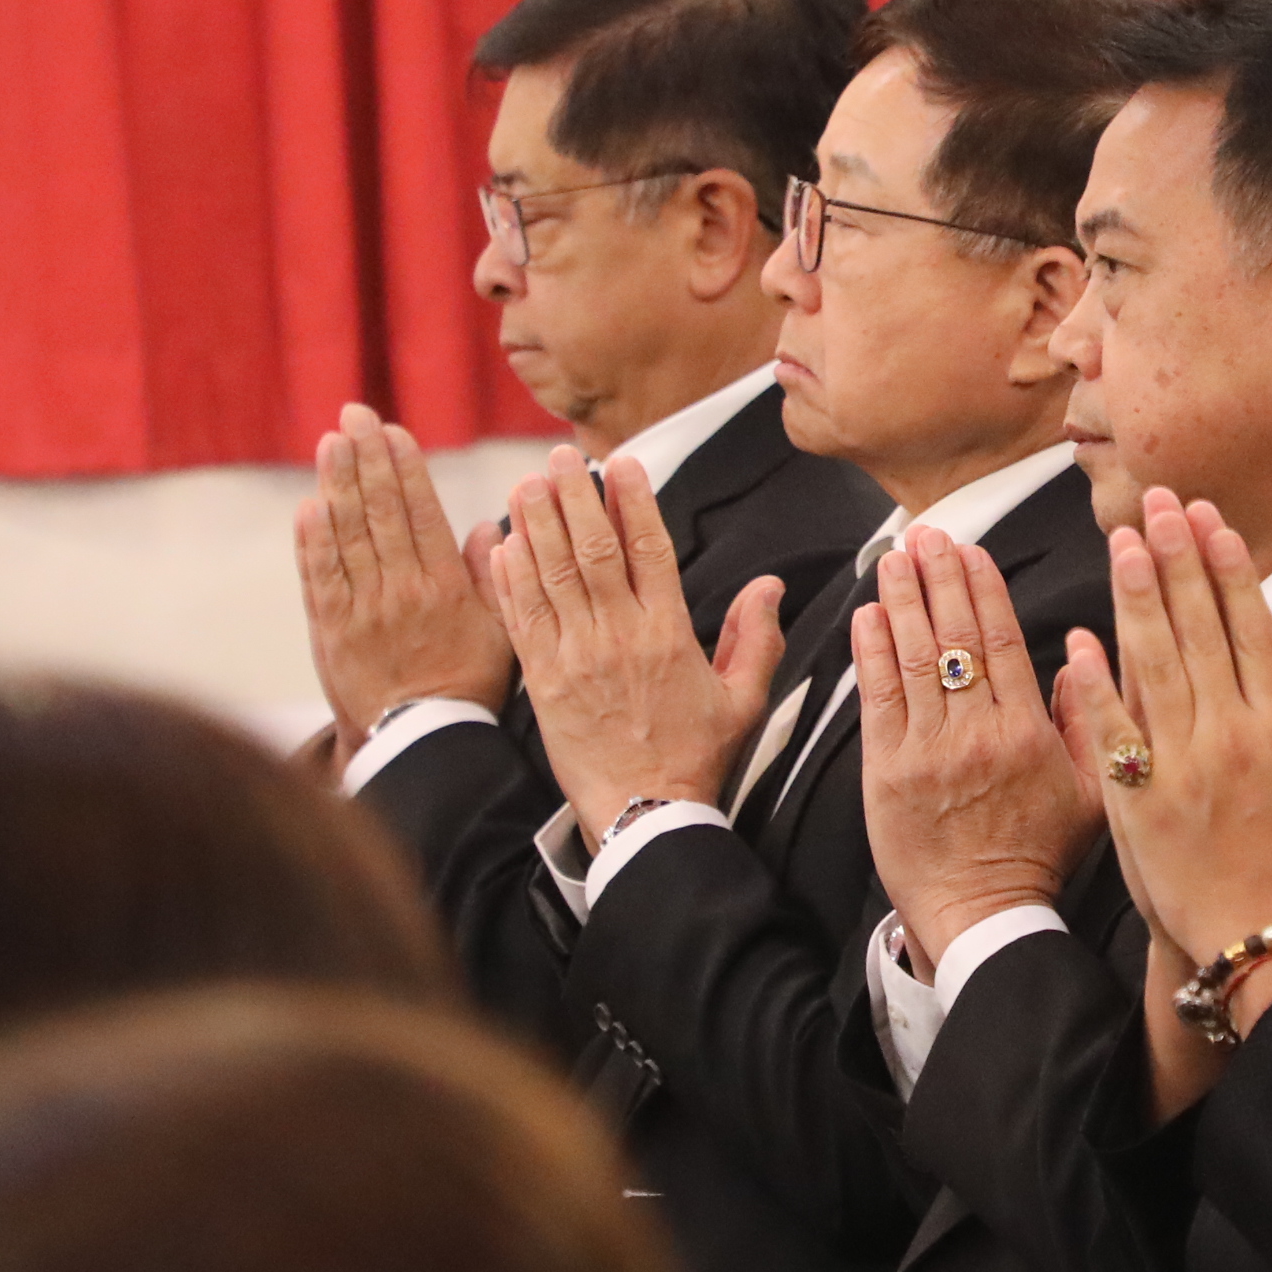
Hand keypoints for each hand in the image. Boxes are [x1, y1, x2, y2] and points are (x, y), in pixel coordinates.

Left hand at [294, 408, 514, 738]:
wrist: (420, 743)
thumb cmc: (467, 687)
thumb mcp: (502, 634)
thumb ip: (494, 577)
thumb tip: (488, 526)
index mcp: (444, 588)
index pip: (422, 513)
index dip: (405, 468)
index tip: (393, 431)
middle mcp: (401, 592)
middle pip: (380, 513)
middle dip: (367, 458)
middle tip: (354, 415)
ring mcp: (362, 610)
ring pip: (348, 536)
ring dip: (338, 485)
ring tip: (330, 443)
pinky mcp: (331, 632)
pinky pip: (320, 579)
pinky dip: (312, 542)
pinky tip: (310, 506)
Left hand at [493, 460, 786, 843]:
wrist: (643, 813)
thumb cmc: (694, 757)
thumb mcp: (743, 700)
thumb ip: (756, 638)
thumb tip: (771, 585)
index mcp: (668, 635)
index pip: (650, 551)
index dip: (633, 502)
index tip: (621, 464)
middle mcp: (618, 638)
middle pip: (592, 552)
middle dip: (574, 498)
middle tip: (560, 457)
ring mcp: (575, 658)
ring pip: (551, 576)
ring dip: (536, 525)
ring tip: (526, 483)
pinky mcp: (542, 681)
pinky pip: (522, 619)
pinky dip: (509, 579)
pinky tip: (501, 544)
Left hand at [853, 530, 1097, 966]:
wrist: (982, 916)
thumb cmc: (1038, 858)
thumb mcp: (1092, 794)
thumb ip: (1089, 721)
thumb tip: (1080, 657)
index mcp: (1027, 732)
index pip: (1001, 642)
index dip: (983, 589)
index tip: (972, 552)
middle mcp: (977, 733)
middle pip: (956, 637)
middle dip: (939, 578)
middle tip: (927, 535)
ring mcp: (929, 750)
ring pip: (915, 658)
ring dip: (902, 601)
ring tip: (894, 558)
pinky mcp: (887, 772)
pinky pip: (879, 699)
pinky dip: (873, 652)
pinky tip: (869, 615)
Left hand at [1055, 489, 1271, 999]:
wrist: (1263, 949)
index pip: (1254, 631)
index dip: (1232, 573)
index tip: (1214, 524)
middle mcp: (1229, 734)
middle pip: (1199, 628)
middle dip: (1179, 559)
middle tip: (1159, 503)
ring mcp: (1178, 764)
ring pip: (1153, 662)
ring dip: (1136, 597)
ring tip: (1122, 542)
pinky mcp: (1136, 799)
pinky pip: (1109, 728)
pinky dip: (1093, 683)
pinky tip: (1077, 640)